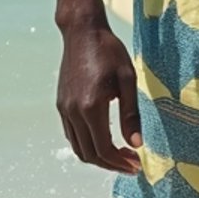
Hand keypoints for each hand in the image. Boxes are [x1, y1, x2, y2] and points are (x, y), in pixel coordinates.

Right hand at [56, 24, 142, 173]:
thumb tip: (137, 144)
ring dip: (98, 157)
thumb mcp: (127, 80)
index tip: (137, 165)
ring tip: (120, 155)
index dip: (120, 162)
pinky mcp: (61, 105)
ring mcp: (64, 109)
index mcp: (91, 107)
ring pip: (78, 147)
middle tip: (131, 164)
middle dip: (111, 164)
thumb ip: (131, 114)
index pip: (104, 149)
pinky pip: (72, 134)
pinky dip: (87, 144)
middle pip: (89, 154)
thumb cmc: (109, 52)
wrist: (82, 32)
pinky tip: (103, 139)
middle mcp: (73, 112)